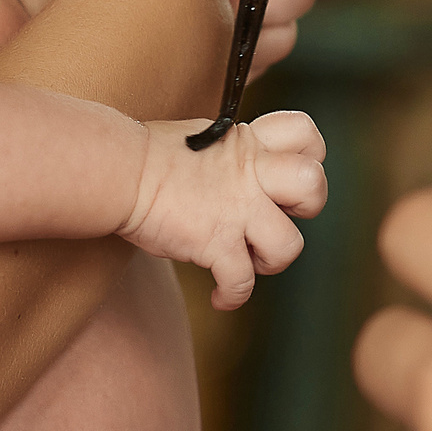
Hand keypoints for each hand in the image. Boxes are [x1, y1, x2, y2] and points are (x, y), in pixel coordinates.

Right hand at [124, 111, 328, 306]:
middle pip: (314, 185)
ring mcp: (237, 209)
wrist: (118, 172)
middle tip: (279, 215)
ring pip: (290, 245)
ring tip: (251, 261)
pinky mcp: (216, 243)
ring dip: (273, 261)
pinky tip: (221, 297)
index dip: (310, 155)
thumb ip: (231, 153)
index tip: (288, 172)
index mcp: (248, 143)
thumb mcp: (203, 139)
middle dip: (307, 207)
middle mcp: (250, 174)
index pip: (305, 133)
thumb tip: (238, 170)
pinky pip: (242, 281)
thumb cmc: (147, 155)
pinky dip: (233, 296)